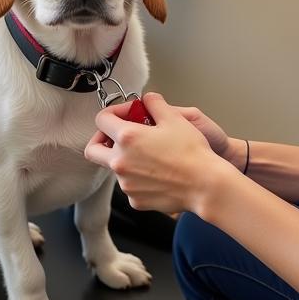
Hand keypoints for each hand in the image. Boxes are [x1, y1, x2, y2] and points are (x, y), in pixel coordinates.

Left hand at [84, 93, 231, 213]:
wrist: (205, 185)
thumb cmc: (191, 152)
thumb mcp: (174, 117)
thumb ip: (154, 103)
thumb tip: (147, 99)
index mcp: (127, 138)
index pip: (101, 119)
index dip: (114, 112)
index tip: (128, 113)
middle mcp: (120, 162)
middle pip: (93, 149)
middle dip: (102, 139)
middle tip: (119, 135)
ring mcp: (126, 184)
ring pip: (114, 168)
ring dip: (124, 158)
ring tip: (148, 153)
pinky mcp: (136, 200)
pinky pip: (129, 185)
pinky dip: (137, 177)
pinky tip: (157, 172)